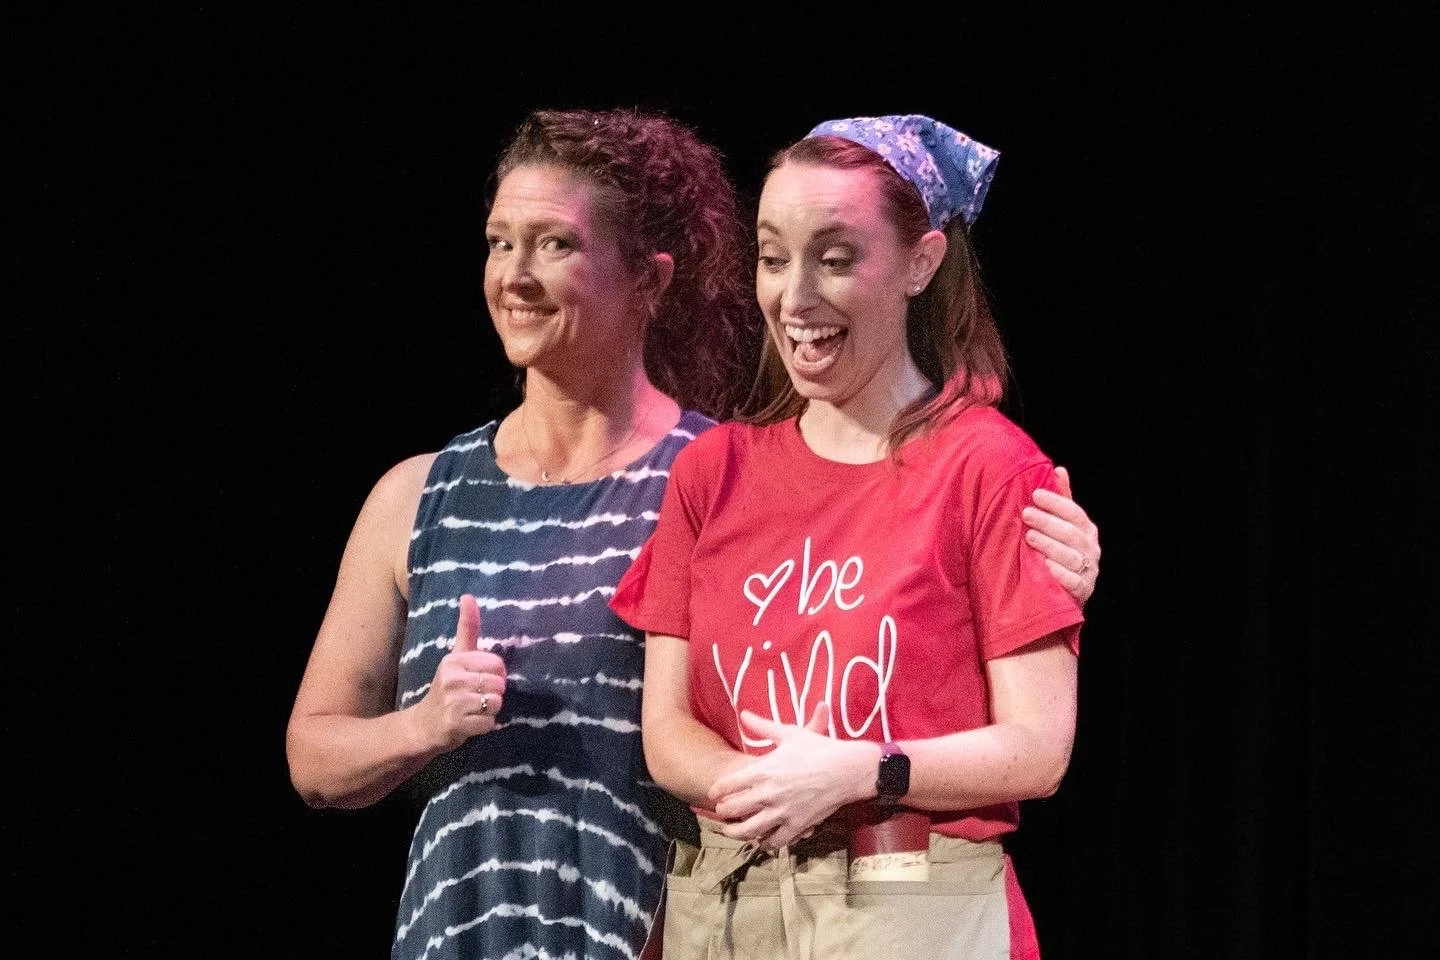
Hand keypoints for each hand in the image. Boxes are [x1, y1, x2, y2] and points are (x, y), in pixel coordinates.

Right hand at [408, 593, 506, 752]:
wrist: (424, 725)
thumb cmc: (447, 688)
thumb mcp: (456, 656)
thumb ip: (467, 628)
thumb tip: (468, 595)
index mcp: (454, 660)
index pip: (498, 664)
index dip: (496, 675)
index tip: (479, 680)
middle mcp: (452, 678)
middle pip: (499, 684)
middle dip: (494, 694)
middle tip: (476, 698)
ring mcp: (453, 702)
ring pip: (496, 703)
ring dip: (490, 711)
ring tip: (473, 710)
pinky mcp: (456, 724)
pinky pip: (490, 723)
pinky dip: (485, 726)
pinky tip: (470, 723)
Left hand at [709, 704, 866, 849]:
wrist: (847, 769)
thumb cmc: (819, 748)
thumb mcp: (789, 733)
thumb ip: (763, 726)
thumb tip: (744, 714)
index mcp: (763, 770)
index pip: (729, 785)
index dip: (717, 791)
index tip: (713, 794)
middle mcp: (769, 793)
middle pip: (734, 809)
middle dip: (723, 812)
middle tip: (720, 812)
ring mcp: (783, 812)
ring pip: (749, 830)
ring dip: (735, 832)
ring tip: (730, 831)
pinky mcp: (798, 825)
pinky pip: (775, 841)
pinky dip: (765, 843)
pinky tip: (762, 841)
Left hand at [1023, 465, 1100, 605]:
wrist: (1064, 592)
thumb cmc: (1060, 552)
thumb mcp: (1062, 526)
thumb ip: (1062, 501)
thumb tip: (1059, 470)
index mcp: (1087, 530)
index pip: (1074, 512)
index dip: (1056, 503)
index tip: (1035, 495)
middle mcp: (1091, 549)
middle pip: (1071, 533)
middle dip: (1048, 522)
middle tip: (1026, 514)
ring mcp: (1089, 571)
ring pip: (1070, 556)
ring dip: (1049, 545)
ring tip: (1028, 537)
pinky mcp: (1082, 591)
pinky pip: (1072, 582)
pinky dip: (1058, 573)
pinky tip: (1043, 565)